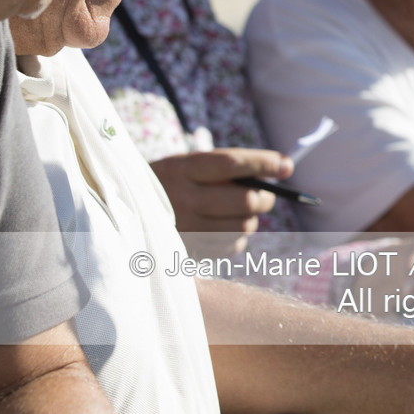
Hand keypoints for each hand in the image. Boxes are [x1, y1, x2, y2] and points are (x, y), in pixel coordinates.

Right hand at [150, 148, 293, 253]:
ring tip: (240, 212)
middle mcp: (184, 198)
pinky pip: (234, 246)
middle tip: (266, 196)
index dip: (263, 163)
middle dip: (265, 198)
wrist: (126, 212)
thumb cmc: (174, 183)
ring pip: (245, 226)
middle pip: (245, 200)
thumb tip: (283, 169)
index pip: (231, 163)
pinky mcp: (190, 250)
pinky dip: (238, 237)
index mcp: (184, 170)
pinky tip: (225, 228)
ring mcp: (187, 228)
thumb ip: (231, 166)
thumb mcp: (190, 165)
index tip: (286, 165)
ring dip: (251, 218)